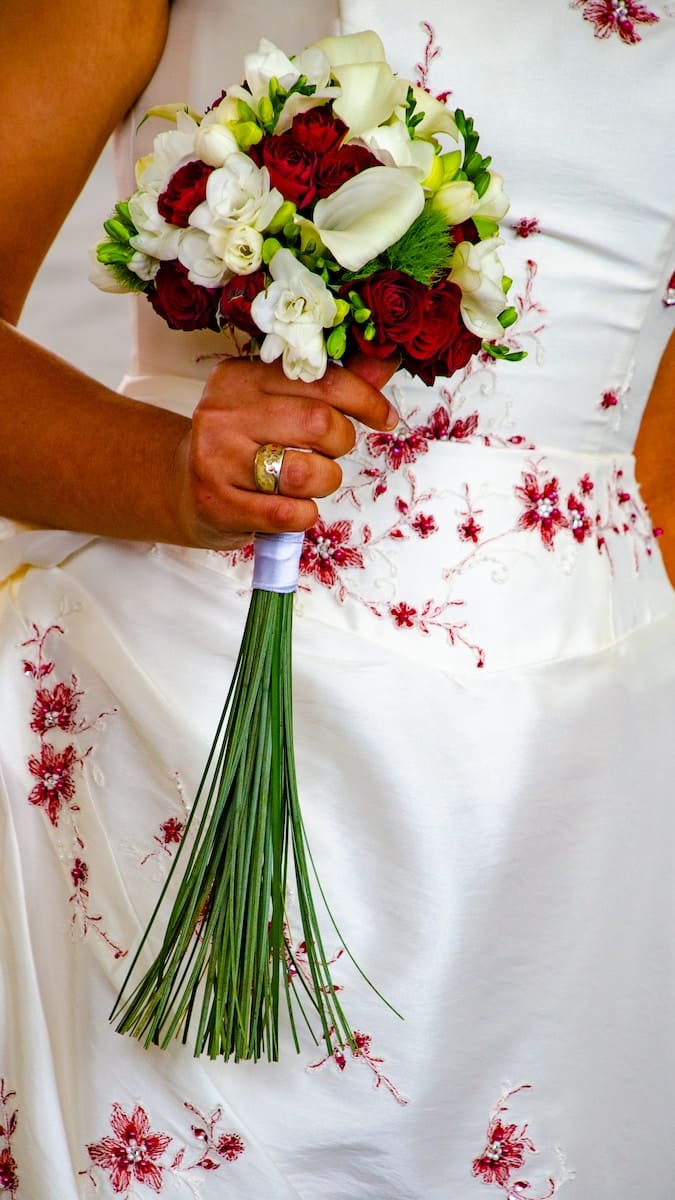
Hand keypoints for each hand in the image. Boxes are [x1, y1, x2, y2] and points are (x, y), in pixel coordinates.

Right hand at [175, 355, 399, 548]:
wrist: (182, 486)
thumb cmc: (243, 442)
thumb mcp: (277, 403)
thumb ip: (330, 385)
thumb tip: (384, 362)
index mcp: (241, 376)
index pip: (322, 380)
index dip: (366, 400)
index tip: (384, 418)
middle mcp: (223, 412)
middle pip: (319, 424)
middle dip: (341, 442)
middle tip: (331, 451)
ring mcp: (216, 460)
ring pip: (306, 473)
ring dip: (326, 481)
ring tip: (313, 480)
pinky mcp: (217, 505)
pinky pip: (288, 514)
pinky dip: (305, 514)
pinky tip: (294, 507)